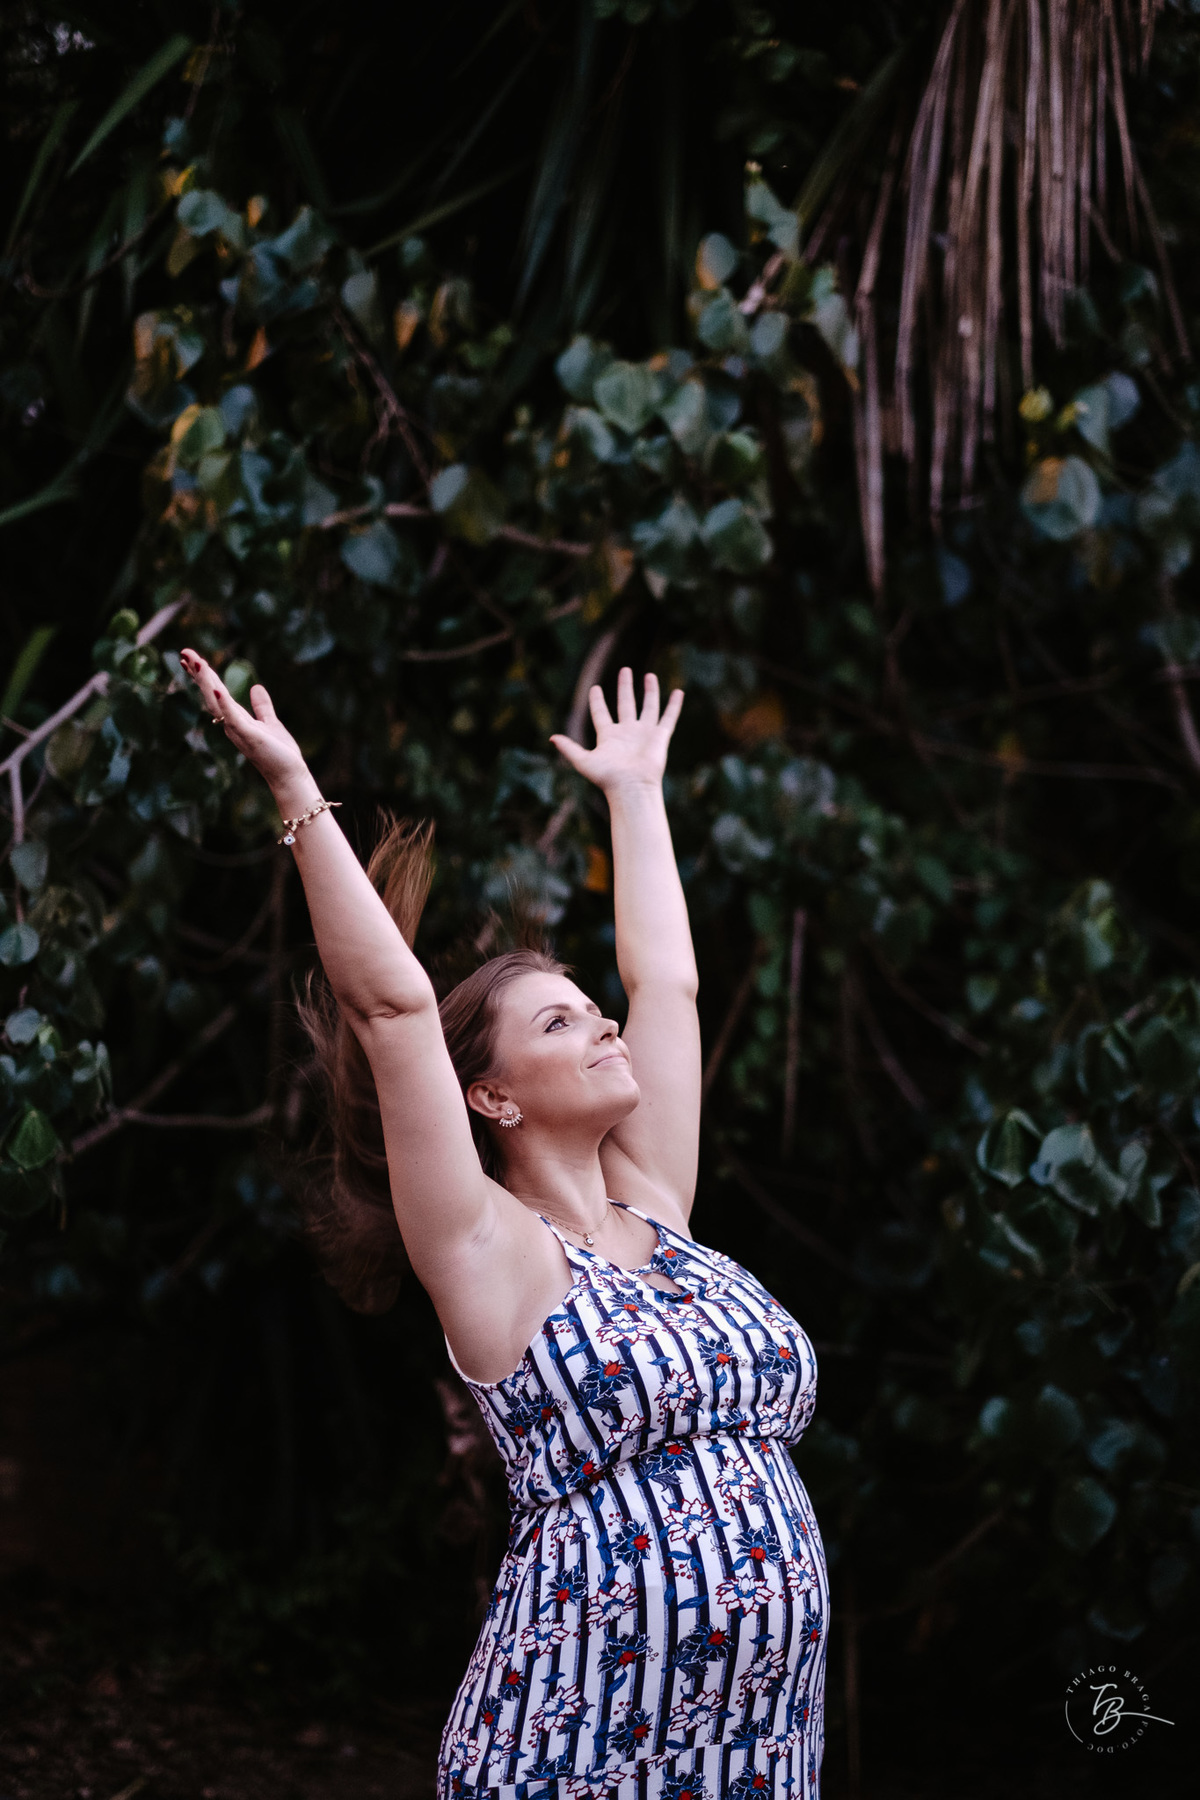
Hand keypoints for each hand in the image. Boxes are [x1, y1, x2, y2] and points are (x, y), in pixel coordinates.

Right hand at [179, 648, 306, 795]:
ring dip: (207, 683)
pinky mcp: (250, 737)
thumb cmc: (279, 753)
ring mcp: (239, 730)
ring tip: (198, 662)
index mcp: (236, 719)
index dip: (204, 676)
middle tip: (184, 652)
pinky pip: (234, 718)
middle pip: (210, 694)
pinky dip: (225, 704)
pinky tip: (217, 689)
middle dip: (198, 674)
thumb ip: (262, 706)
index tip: (192, 658)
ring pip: (217, 703)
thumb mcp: (270, 723)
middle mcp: (232, 724)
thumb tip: (256, 687)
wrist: (289, 776)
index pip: (215, 693)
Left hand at [550, 667, 682, 793]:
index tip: (594, 688)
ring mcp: (644, 733)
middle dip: (625, 687)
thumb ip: (569, 748)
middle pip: (626, 704)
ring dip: (650, 691)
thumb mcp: (583, 761)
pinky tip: (678, 692)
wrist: (631, 788)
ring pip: (648, 706)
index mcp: (608, 736)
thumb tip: (552, 738)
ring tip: (649, 675)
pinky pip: (668, 717)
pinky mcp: (660, 737)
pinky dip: (674, 705)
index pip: (601, 713)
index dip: (597, 701)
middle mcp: (627, 732)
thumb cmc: (608, 778)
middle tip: (625, 670)